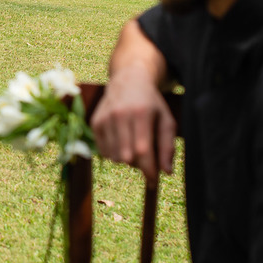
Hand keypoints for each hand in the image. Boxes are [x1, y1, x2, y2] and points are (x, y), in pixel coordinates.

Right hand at [89, 64, 175, 182]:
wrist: (127, 80)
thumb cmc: (151, 103)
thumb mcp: (166, 120)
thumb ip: (168, 146)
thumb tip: (166, 172)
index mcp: (141, 113)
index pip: (143, 150)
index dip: (149, 170)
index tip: (154, 182)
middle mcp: (119, 115)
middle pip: (128, 157)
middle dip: (140, 165)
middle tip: (148, 160)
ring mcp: (104, 118)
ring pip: (115, 157)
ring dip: (127, 159)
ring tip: (135, 146)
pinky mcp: (95, 123)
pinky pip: (104, 152)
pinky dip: (115, 153)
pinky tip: (123, 141)